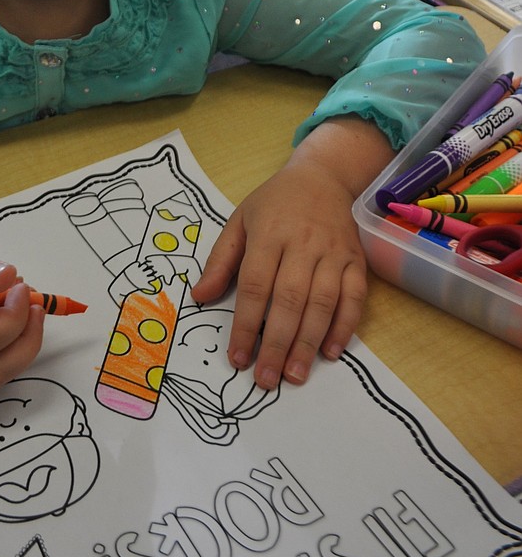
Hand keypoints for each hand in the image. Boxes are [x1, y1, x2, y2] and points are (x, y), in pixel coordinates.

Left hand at [191, 116, 391, 389]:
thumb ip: (220, 261)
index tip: (237, 357)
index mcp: (268, 234)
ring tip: (295, 375)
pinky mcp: (356, 260)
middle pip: (289, 299)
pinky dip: (344, 325)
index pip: (254, 285)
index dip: (245, 324)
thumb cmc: (274, 204)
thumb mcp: (239, 222)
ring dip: (309, 341)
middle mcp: (302, 244)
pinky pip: (354, 297)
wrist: (322, 177)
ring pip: (323, 302)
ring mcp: (333, 252)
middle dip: (277, 343)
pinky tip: (330, 352)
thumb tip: (200, 297)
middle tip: (266, 379)